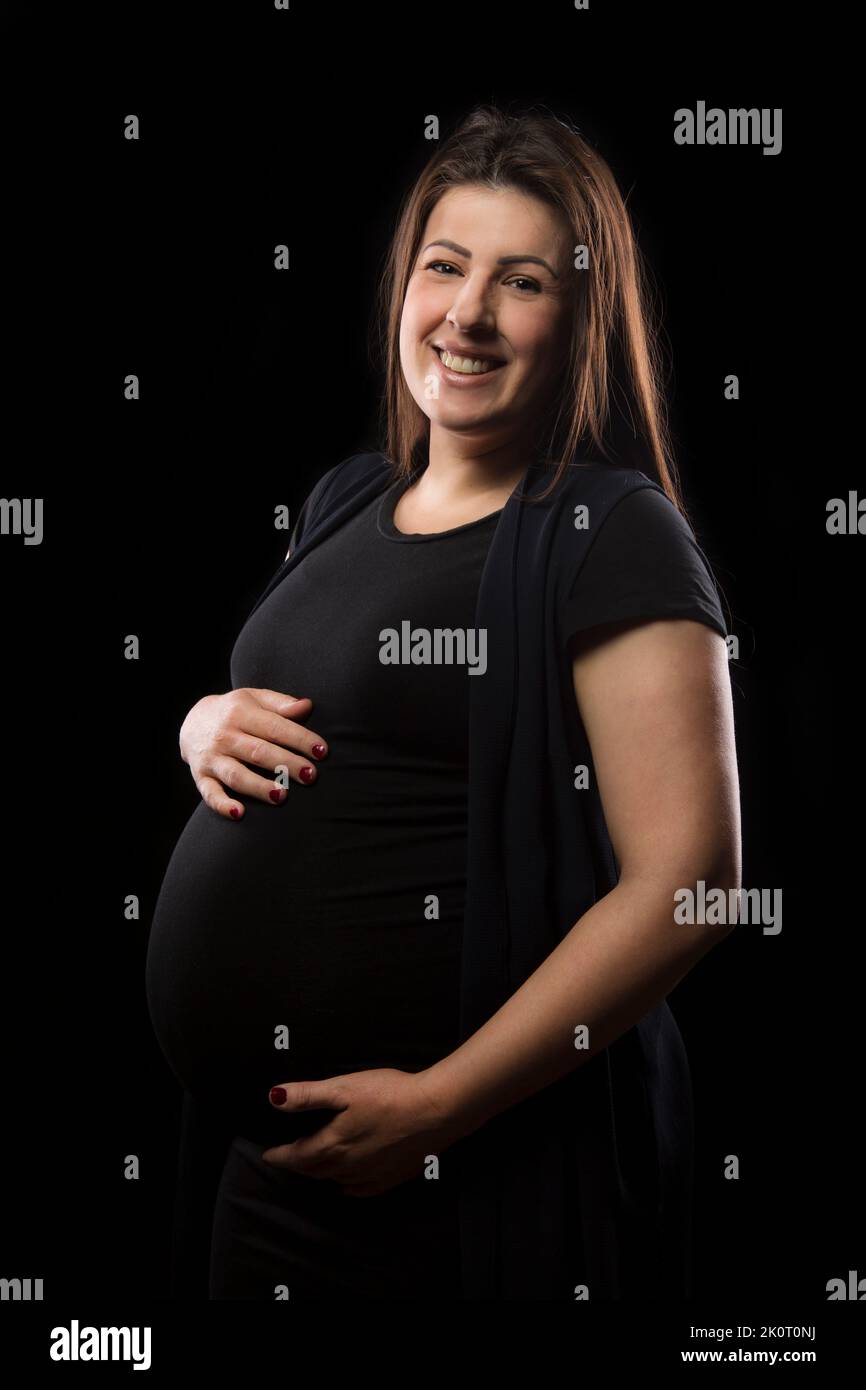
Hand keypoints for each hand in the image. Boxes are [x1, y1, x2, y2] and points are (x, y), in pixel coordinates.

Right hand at [179, 688, 328, 817]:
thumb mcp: (255, 698)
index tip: (322, 751)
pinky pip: (210, 793)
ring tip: (282, 796)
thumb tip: (307, 706)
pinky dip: (222, 805)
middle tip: (310, 776)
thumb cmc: (235, 711)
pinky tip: (239, 813)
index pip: (275, 727)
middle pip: (258, 752)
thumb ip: (281, 704)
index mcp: (240, 713)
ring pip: (236, 775)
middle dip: (286, 764)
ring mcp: (211, 758)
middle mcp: (224, 735)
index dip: (300, 739)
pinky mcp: (201, 777)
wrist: (193, 721)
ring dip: (259, 787)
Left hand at [261, 1068, 461, 1196]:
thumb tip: (273, 1098)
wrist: (436, 1111)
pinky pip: (360, 1190)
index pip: (296, 1156)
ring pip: (335, 1180)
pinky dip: (348, 1187)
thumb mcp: (343, 1087)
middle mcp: (347, 1167)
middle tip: (287, 1159)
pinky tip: (347, 1184)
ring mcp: (370, 1175)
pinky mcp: (391, 1178)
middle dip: (298, 1165)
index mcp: (333, 1145)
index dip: (279, 1156)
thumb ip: (307, 1095)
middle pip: (314, 1170)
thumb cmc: (390, 1095)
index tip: (268, 1155)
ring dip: (321, 1173)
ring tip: (314, 1165)